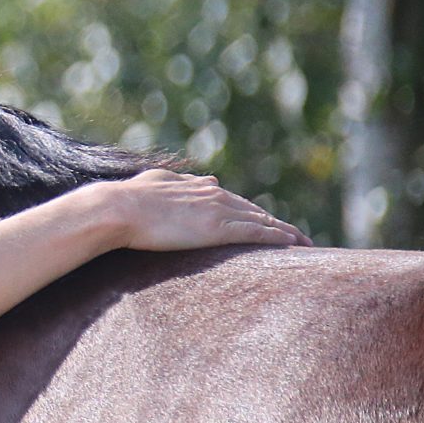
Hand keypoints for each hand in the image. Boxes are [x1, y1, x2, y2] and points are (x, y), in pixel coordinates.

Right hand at [95, 169, 311, 251]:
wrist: (118, 208)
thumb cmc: (127, 198)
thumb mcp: (154, 181)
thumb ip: (177, 179)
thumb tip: (196, 178)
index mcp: (199, 187)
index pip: (236, 200)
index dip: (254, 212)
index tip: (268, 222)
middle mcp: (215, 195)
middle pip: (256, 211)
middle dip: (278, 224)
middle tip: (298, 236)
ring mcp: (218, 211)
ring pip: (262, 222)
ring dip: (286, 232)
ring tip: (305, 243)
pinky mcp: (218, 229)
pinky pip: (257, 234)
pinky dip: (277, 238)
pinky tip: (293, 244)